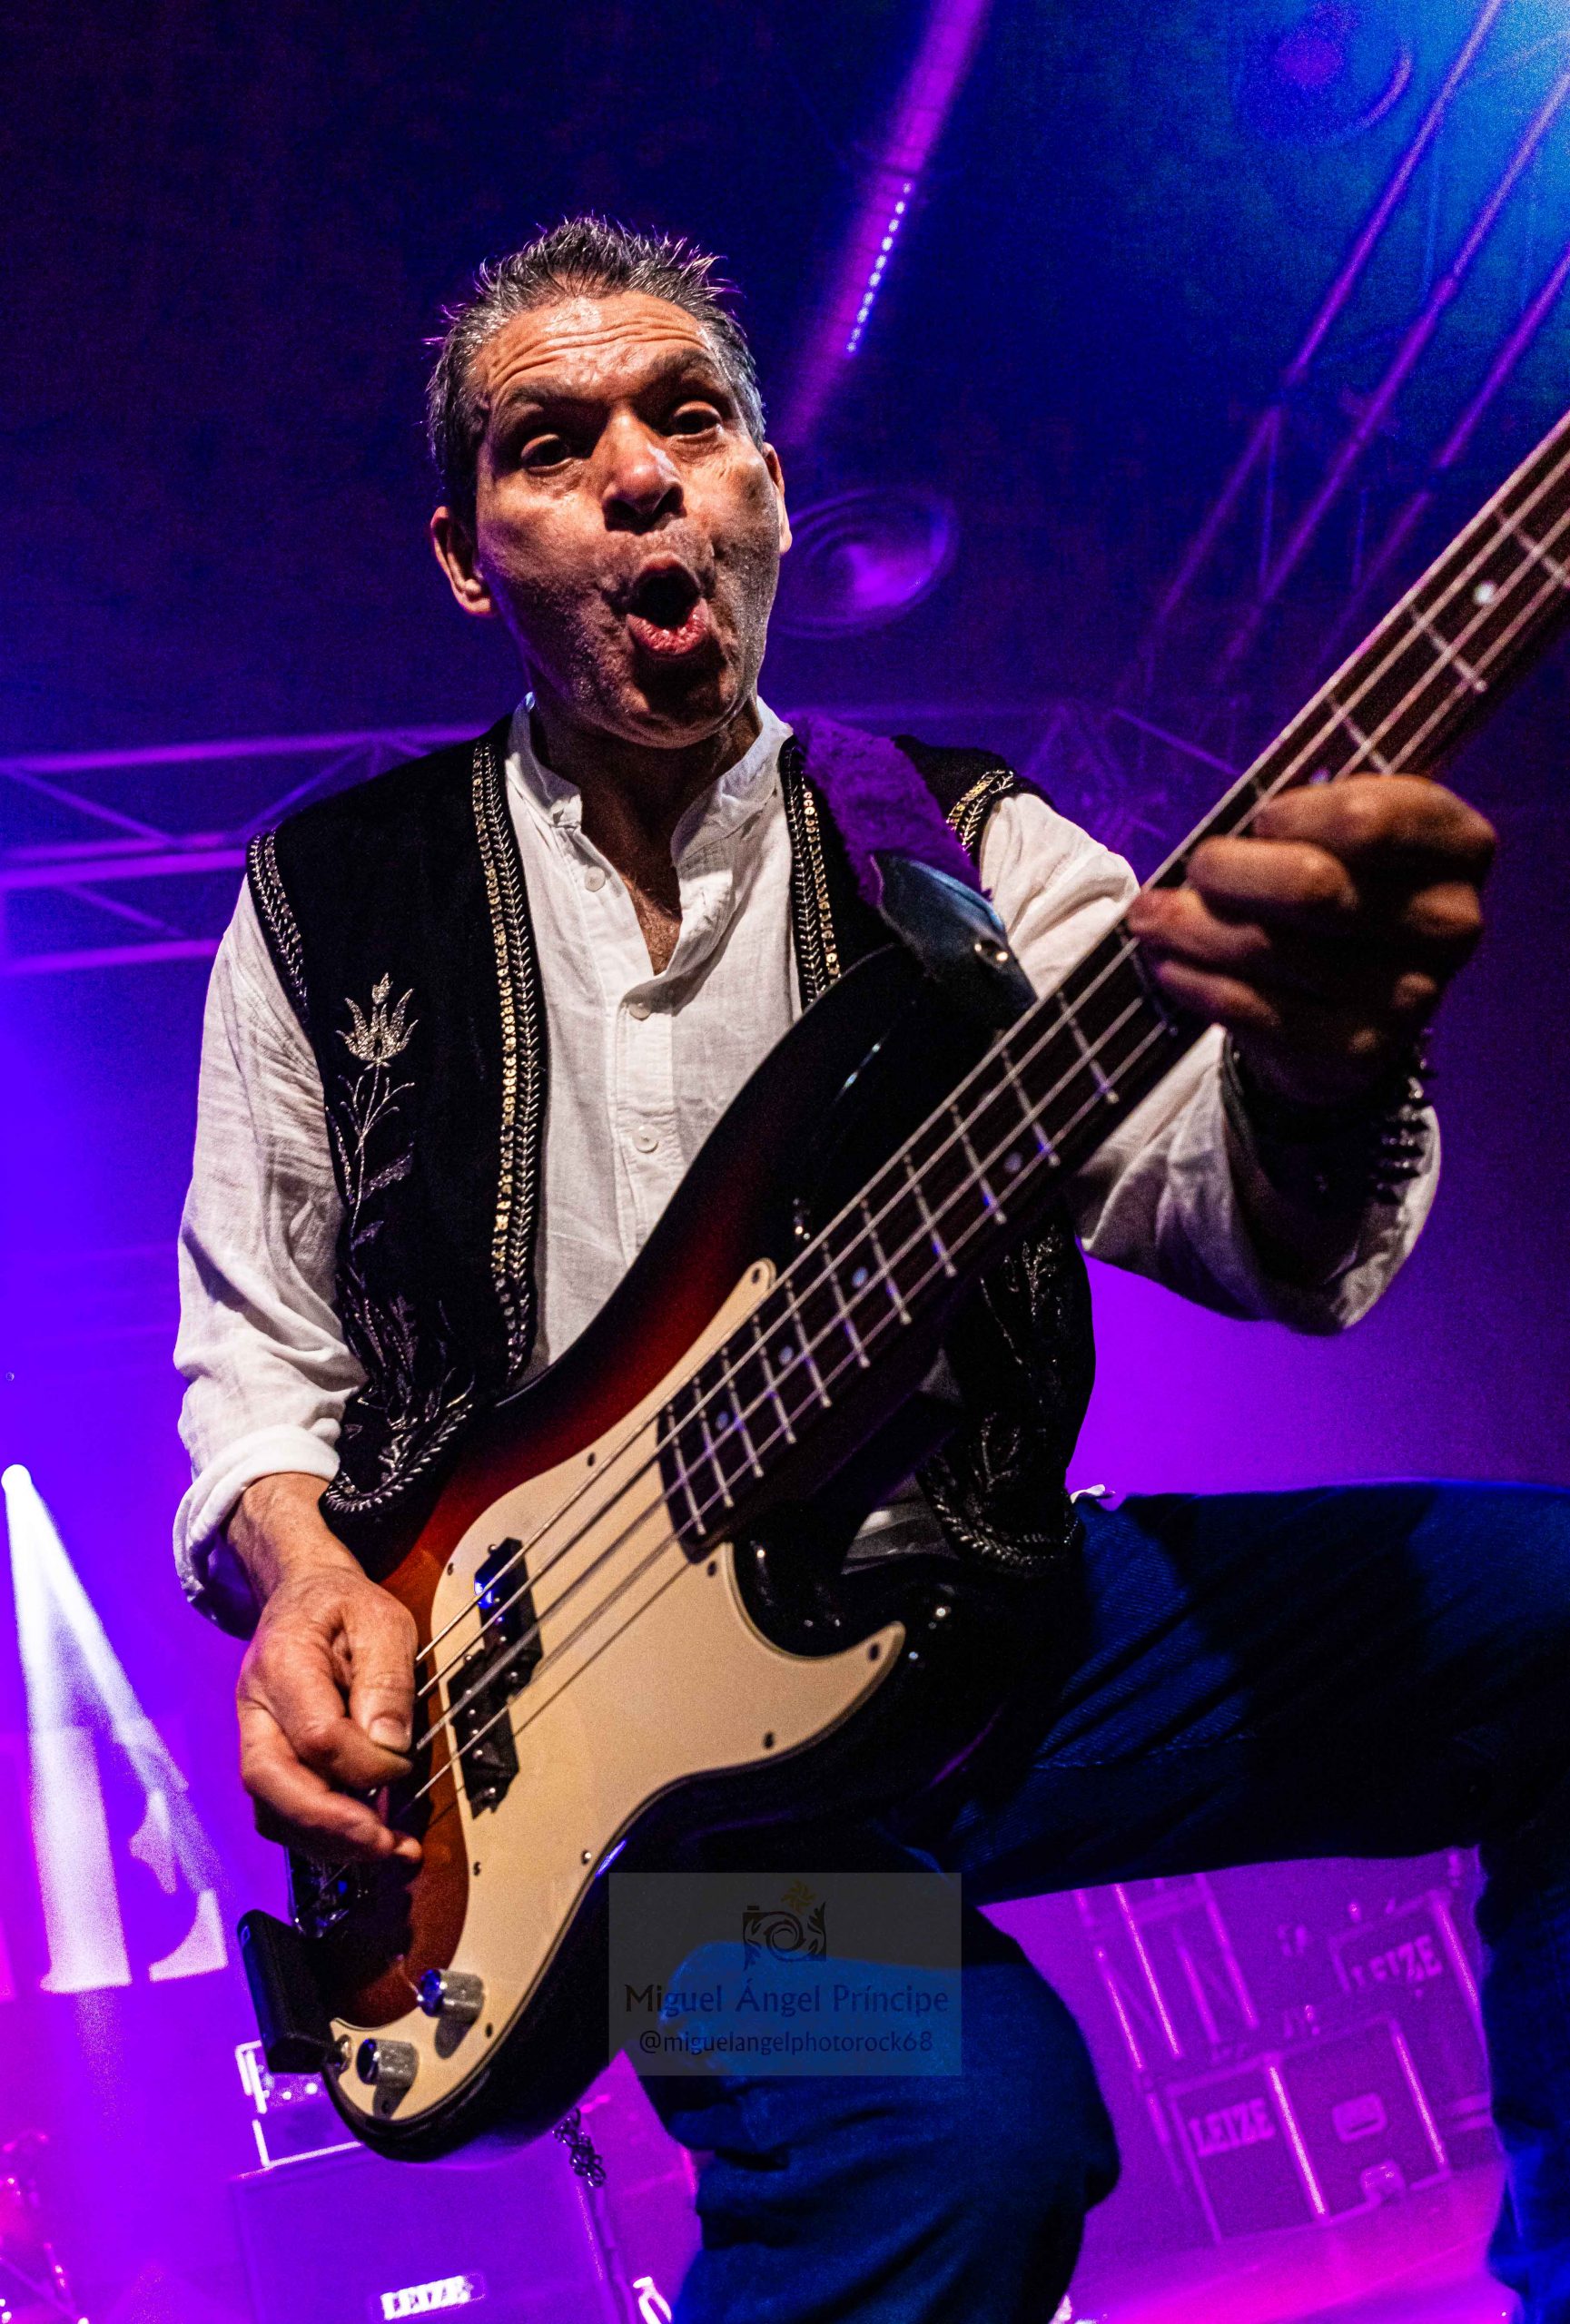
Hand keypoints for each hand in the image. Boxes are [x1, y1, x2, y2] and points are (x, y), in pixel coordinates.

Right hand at [231, 1476, 420, 1865]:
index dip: (365, 1764)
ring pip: (271, 1808)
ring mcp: (253, 1736)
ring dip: (327, 1842)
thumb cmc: (345, 1604)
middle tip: (387, 1846)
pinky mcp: (265, 1759)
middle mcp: (254, 1707)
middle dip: (331, 1826)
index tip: (405, 1765)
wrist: (303, 1594)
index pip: (316, 1736)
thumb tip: (390, 1750)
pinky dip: (319, 1836)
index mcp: (282, 1662)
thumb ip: (387, 1679)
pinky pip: (280, 1810)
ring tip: (387, 1852)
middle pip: (271, 1783)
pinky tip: (363, 1841)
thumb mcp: (383, 1620)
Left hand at [1126, 774, 1495, 1107]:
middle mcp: (1449, 923)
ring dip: (1190, 929)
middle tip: (1195, 869)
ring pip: (1268, 951)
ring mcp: (1408, 996)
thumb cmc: (1344, 888)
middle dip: (1228, 871)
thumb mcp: (1344, 834)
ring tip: (1153, 917)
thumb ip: (1304, 820)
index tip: (1261, 820)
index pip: (1368, 821)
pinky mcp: (1356, 1051)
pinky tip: (1169, 964)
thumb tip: (1216, 846)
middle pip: (1311, 888)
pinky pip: (1252, 1008)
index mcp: (1458, 845)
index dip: (1296, 815)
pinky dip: (1196, 981)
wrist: (1359, 1000)